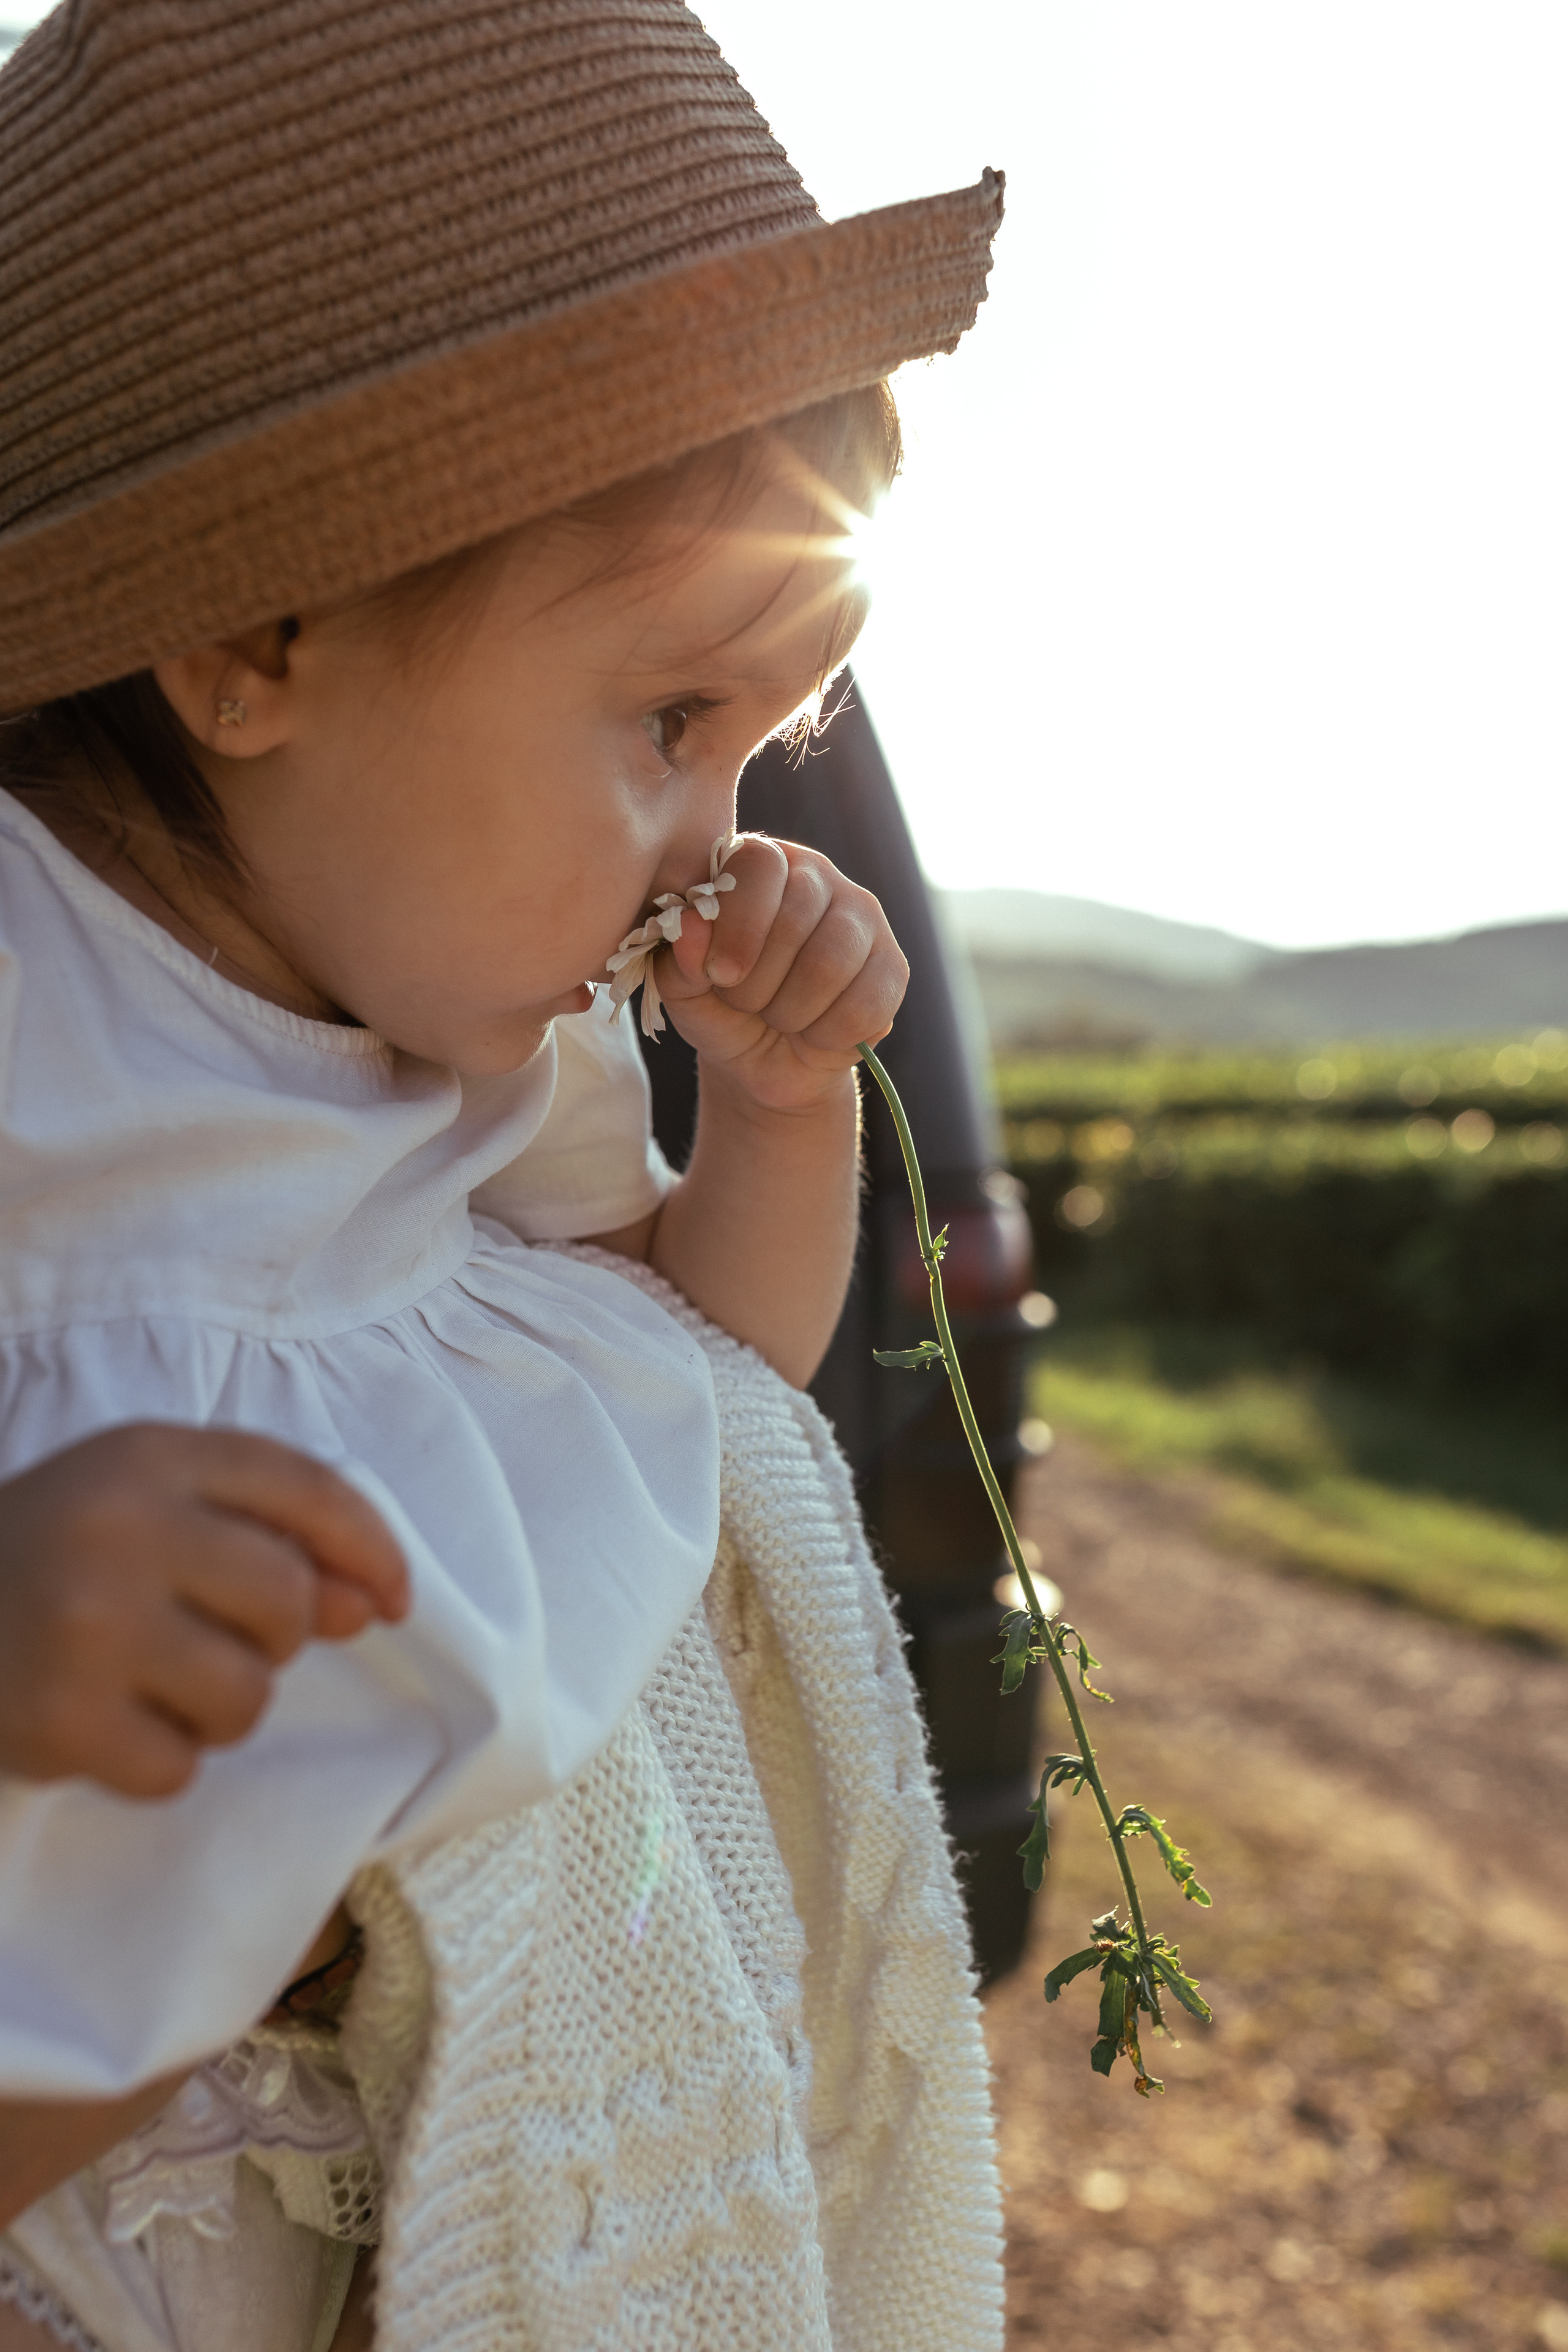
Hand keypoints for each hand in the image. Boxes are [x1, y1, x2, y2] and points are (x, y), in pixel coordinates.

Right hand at [0, 1425, 408, 1797]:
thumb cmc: (48, 1556)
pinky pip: (179, 1768)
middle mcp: (123, 1528)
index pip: (308, 1489)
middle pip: (287, 1601)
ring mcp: (89, 1626)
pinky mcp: (61, 1720)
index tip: (393, 1599)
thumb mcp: (146, 1506)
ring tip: (149, 1682)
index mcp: (150, 1455)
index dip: (371, 1548)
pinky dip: (156, 1760)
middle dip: (273, 1637)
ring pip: (245, 1697)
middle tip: (206, 1637)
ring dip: (217, 1707)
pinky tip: (104, 1723)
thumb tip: (373, 1604)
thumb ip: (265, 1536)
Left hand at [656, 835, 907, 1111]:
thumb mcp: (684, 989)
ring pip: (832, 961)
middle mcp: (817, 876)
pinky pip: (866, 1003)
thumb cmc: (720, 1009)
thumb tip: (689, 926)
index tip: (720, 975)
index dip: (739, 923)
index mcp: (760, 864)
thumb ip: (680, 957)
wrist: (764, 1060)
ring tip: (777, 1018)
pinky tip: (813, 1034)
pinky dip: (827, 1034)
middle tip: (746, 1005)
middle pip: (797, 916)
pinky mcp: (892, 966)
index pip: (760, 864)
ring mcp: (862, 918)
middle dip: (759, 982)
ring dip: (791, 1010)